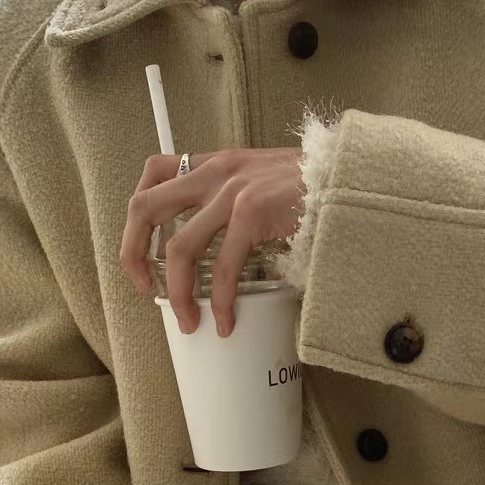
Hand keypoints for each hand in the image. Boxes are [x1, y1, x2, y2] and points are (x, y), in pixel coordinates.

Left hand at [120, 147, 304, 337]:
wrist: (352, 177)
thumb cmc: (316, 188)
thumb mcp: (265, 183)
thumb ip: (237, 204)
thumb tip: (221, 253)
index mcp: (217, 163)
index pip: (154, 172)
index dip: (137, 214)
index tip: (142, 250)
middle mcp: (216, 172)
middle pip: (145, 207)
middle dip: (132, 252)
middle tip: (143, 287)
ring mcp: (233, 191)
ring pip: (178, 247)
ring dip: (176, 292)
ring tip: (189, 321)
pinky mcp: (253, 212)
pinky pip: (222, 267)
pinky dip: (219, 301)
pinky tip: (227, 321)